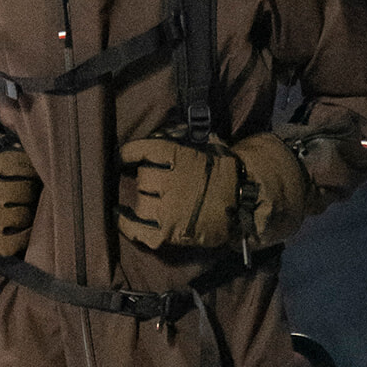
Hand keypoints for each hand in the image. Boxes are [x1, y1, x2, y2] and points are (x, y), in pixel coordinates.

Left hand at [118, 130, 308, 252]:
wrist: (244, 204)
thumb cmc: (226, 173)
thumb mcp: (208, 147)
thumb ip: (183, 142)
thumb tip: (163, 134)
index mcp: (178, 157)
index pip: (142, 150)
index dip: (128, 153)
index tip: (123, 156)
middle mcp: (169, 182)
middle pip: (142, 178)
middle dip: (144, 179)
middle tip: (151, 182)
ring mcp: (167, 210)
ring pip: (140, 202)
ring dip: (142, 200)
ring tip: (146, 200)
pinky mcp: (168, 232)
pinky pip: (137, 230)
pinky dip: (127, 225)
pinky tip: (122, 218)